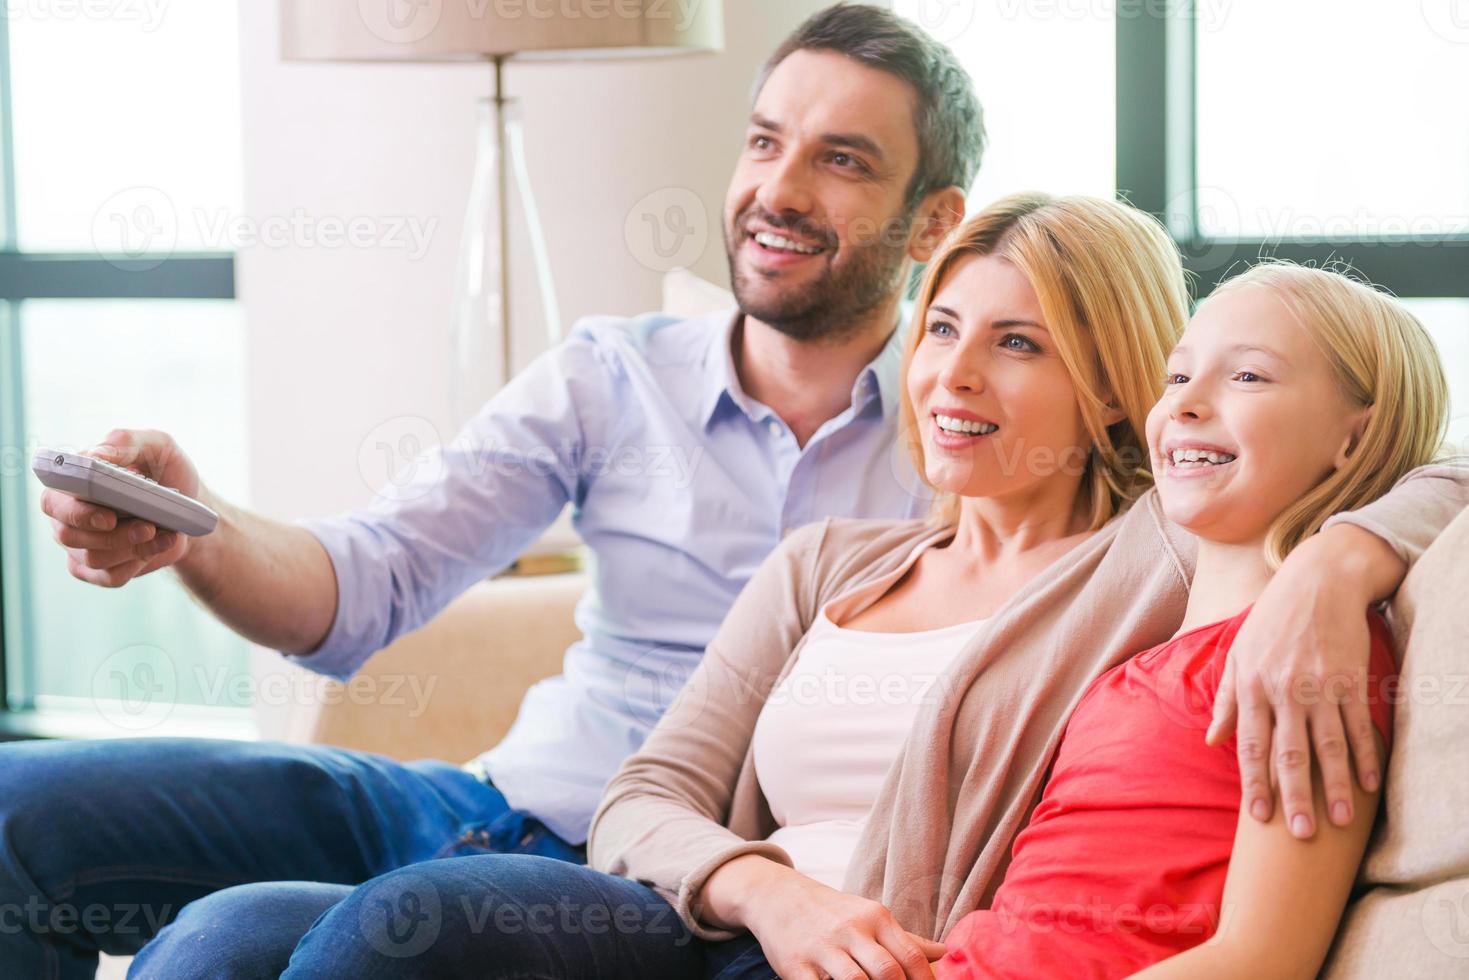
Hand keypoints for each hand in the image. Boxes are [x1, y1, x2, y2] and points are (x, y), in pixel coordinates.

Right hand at [40, 428, 202, 587]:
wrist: (191, 504)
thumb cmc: (164, 468)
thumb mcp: (155, 445)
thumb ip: (123, 443)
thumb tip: (94, 455)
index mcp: (71, 484)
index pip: (52, 501)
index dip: (75, 512)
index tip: (108, 516)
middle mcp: (68, 517)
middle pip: (69, 535)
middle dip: (112, 535)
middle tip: (147, 527)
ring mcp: (82, 546)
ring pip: (93, 558)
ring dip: (131, 548)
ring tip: (161, 532)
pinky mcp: (101, 569)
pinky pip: (110, 577)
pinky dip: (137, 564)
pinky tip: (159, 546)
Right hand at [743, 864, 945, 979]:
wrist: (778, 896)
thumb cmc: (833, 912)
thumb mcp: (871, 916)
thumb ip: (907, 939)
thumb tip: (946, 952)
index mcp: (875, 917)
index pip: (911, 957)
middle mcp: (850, 930)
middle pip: (887, 971)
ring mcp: (821, 948)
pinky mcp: (795, 965)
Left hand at [1207, 526, 1397, 838]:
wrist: (1318, 581)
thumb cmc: (1272, 621)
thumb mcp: (1239, 655)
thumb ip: (1227, 701)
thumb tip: (1211, 740)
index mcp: (1252, 686)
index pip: (1251, 745)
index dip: (1254, 784)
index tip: (1259, 817)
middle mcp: (1284, 690)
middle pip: (1290, 754)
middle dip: (1294, 797)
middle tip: (1299, 836)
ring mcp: (1320, 686)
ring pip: (1328, 746)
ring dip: (1334, 787)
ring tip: (1338, 821)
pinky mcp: (1351, 679)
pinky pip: (1358, 725)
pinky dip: (1365, 756)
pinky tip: (1369, 785)